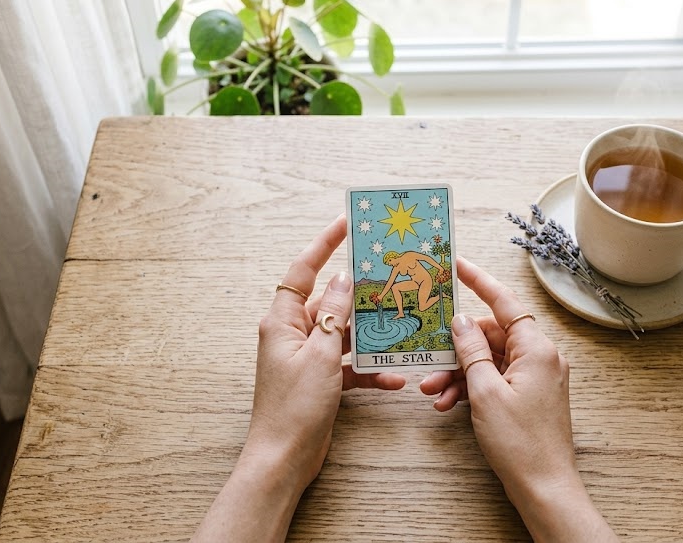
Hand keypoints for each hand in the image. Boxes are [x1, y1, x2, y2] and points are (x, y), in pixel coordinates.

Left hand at [247, 214, 404, 483]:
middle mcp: (292, 333)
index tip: (346, 224)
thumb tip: (344, 279)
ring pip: (343, 333)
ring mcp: (307, 357)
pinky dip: (369, 369)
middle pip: (329, 301)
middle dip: (359, 294)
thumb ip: (334, 315)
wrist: (284, 458)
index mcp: (282, 320)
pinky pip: (348, 365)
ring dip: (370, 335)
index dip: (324, 244)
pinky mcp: (320, 380)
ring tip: (400, 327)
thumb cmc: (294, 407)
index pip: (303, 270)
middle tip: (390, 278)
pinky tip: (393, 377)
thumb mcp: (320, 354)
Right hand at [420, 257, 617, 541]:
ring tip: (432, 392)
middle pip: (492, 335)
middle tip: (428, 359)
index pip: (504, 303)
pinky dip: (472, 388)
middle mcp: (541, 357)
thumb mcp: (485, 392)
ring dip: (458, 373)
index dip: (479, 282)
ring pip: (489, 360)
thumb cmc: (520, 442)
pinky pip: (496, 379)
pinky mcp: (529, 395)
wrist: (543, 486)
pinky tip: (447, 404)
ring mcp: (536, 377)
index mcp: (537, 349)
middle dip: (456, 348)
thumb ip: (471, 351)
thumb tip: (459, 321)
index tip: (457, 266)